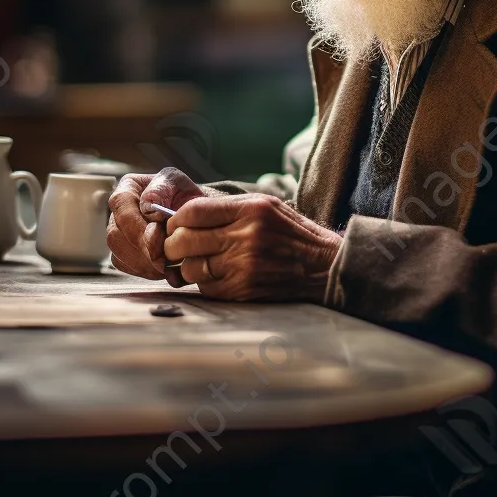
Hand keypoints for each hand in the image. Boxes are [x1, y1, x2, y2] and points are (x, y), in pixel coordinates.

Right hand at [107, 168, 206, 278]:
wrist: (192, 212)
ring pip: (119, 254)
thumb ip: (161, 191)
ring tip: (166, 267)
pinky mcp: (122, 251)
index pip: (123, 213)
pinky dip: (144, 271)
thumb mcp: (177, 183)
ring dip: (143, 264)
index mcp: (127, 188)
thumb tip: (148, 208)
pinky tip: (163, 270)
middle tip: (164, 261)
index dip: (139, 230)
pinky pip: (125, 266)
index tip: (160, 239)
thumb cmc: (183, 195)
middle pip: (117, 237)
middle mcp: (117, 211)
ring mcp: (117, 232)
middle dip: (142, 252)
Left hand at [162, 194, 341, 301]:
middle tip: (178, 246)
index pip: (192, 212)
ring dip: (188, 266)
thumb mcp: (266, 205)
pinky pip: (205, 288)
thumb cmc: (290, 233)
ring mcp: (243, 267)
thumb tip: (184, 214)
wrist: (323, 267)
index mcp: (250, 210)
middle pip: (183, 241)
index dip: (176, 219)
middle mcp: (245, 237)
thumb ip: (227, 207)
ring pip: (189, 268)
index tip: (177, 224)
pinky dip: (206, 282)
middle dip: (173, 244)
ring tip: (201, 261)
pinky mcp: (243, 291)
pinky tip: (220, 275)